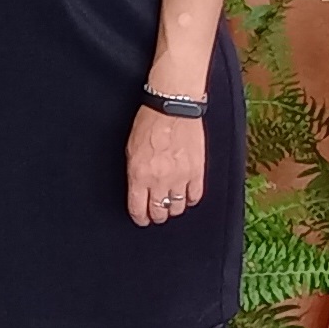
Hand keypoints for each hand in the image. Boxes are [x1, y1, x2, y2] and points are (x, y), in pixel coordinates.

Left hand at [127, 104, 206, 226]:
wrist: (172, 108)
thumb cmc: (149, 124)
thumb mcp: (131, 151)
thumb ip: (135, 174)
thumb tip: (139, 190)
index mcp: (139, 176)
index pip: (138, 209)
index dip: (140, 218)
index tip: (142, 219)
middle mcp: (160, 180)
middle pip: (159, 212)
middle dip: (156, 216)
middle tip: (156, 214)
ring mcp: (180, 177)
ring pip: (178, 207)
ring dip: (173, 208)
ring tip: (172, 205)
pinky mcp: (197, 171)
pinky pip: (195, 196)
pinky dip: (191, 199)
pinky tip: (187, 196)